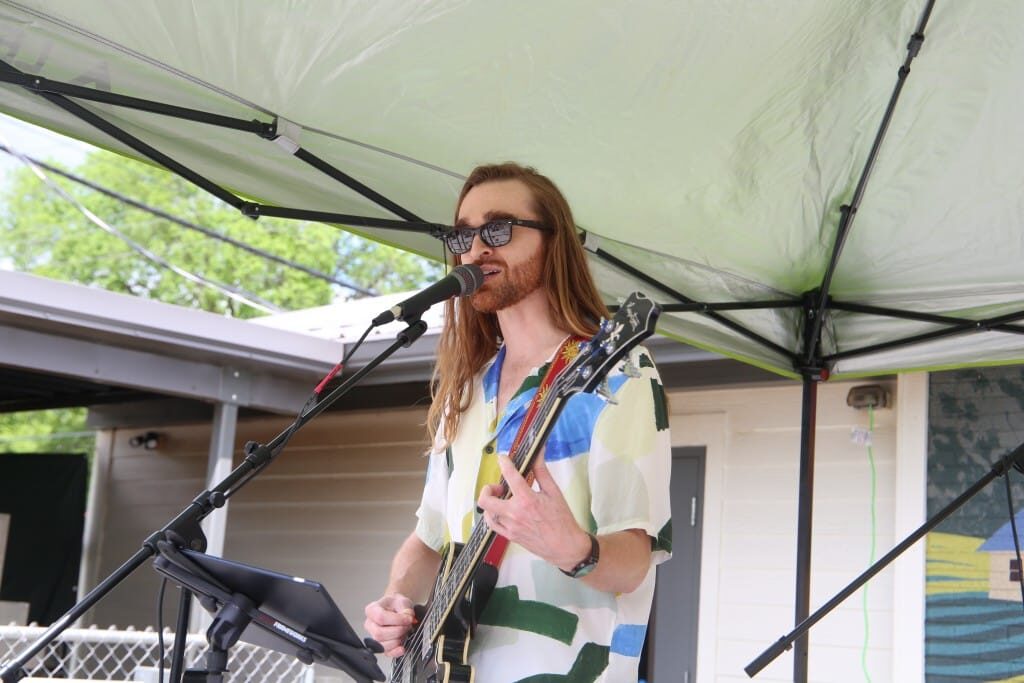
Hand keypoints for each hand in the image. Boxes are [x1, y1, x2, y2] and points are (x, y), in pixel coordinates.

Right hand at [363, 593, 416, 656]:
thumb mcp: (402, 601)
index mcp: (372, 610)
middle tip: (407, 625)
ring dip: (398, 640)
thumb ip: (405, 609)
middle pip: (380, 633)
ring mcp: (374, 636)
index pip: (381, 617)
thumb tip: (408, 618)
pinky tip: (402, 647)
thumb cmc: (396, 605)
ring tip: (405, 631)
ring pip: (382, 644)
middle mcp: (370, 624)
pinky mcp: (380, 646)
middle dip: (398, 631)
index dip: (397, 620)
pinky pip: (386, 653)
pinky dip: (395, 651)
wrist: (397, 609)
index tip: (408, 619)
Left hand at [476, 449, 590, 571]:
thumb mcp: (554, 492)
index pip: (510, 476)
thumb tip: (538, 453)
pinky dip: (492, 515)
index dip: (504, 463)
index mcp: (527, 500)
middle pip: (486, 499)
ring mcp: (510, 526)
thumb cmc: (562, 519)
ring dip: (491, 502)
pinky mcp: (509, 536)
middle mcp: (515, 513)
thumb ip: (542, 471)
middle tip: (500, 487)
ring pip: (487, 512)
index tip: (502, 458)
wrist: (565, 546)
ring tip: (503, 500)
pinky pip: (492, 524)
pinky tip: (502, 511)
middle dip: (488, 488)